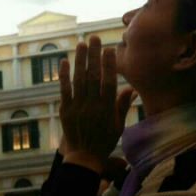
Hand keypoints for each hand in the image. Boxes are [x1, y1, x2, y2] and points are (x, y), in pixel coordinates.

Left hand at [59, 36, 134, 171]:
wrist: (84, 157)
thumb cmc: (104, 140)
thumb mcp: (119, 125)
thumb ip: (123, 106)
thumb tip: (132, 89)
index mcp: (107, 109)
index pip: (108, 82)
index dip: (108, 65)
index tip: (109, 49)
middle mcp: (92, 106)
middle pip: (93, 77)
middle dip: (94, 56)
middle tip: (95, 38)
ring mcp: (77, 108)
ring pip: (79, 80)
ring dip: (80, 60)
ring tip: (82, 44)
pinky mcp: (65, 110)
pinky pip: (64, 90)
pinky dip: (64, 76)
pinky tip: (65, 62)